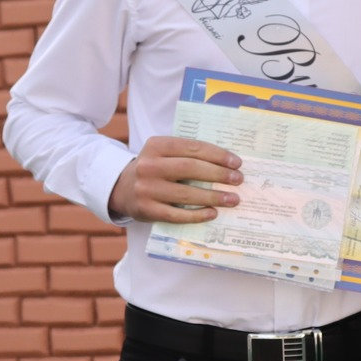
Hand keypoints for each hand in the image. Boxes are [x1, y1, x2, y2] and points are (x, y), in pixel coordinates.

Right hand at [108, 136, 241, 223]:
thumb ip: (188, 154)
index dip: (217, 155)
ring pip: (185, 194)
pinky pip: (176, 215)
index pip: (192, 147)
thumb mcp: (164, 154)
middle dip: (218, 175)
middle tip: (238, 180)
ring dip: (213, 197)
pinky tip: (213, 213)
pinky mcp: (146, 210)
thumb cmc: (154, 169)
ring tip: (233, 199)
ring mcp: (146, 189)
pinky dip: (197, 215)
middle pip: (190, 169)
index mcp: (156, 145)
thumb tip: (227, 164)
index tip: (237, 163)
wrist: (122, 189)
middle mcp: (149, 165)